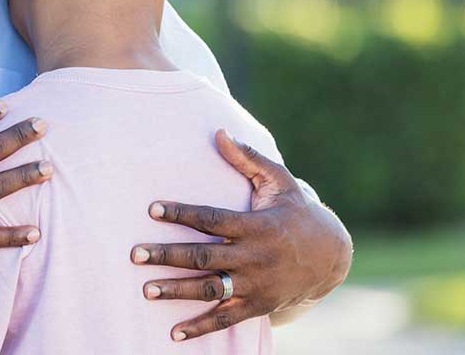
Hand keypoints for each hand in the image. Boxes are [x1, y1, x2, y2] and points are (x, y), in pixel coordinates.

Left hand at [132, 129, 351, 341]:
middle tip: (135, 254)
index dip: (182, 213)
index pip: (212, 219)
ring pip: (210, 290)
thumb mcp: (278, 181)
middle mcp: (254, 257)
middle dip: (168, 256)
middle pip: (204, 257)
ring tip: (146, 290)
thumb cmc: (294, 211)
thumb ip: (248, 159)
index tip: (152, 209)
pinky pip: (225, 319)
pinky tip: (174, 333)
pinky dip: (200, 327)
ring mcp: (255, 285)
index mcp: (256, 226)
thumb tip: (219, 132)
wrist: (329, 256)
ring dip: (177, 291)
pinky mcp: (257, 306)